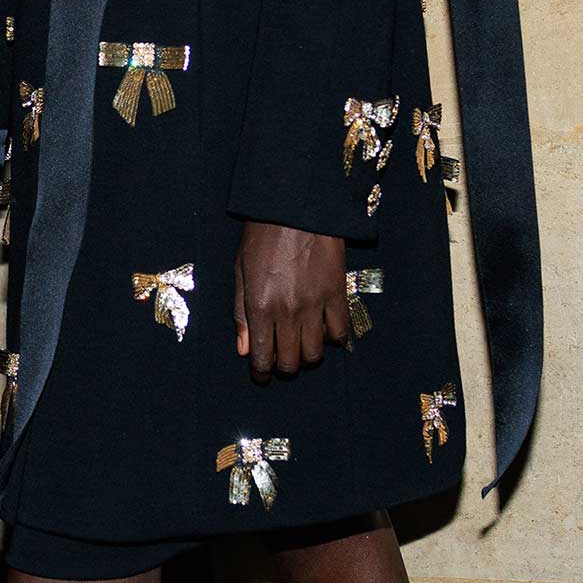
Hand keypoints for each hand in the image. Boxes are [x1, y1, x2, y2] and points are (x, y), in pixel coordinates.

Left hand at [233, 221, 348, 380]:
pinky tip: (326, 331)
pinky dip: (334, 338)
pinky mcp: (337, 293)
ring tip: (302, 344)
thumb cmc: (261, 237)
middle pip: (292, 361)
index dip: (261, 373)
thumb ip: (241, 314)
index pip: (262, 357)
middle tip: (281, 358)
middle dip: (284, 366)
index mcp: (260, 307)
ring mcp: (316, 304)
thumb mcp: (241, 273)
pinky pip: (341, 331)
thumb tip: (244, 350)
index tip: (262, 375)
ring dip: (308, 355)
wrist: (295, 207)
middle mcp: (288, 312)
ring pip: (317, 353)